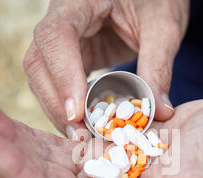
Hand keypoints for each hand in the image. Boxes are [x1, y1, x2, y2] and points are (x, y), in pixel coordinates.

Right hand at [24, 0, 189, 135]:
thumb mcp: (164, 27)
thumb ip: (158, 67)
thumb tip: (159, 113)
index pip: (57, 35)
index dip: (63, 75)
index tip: (77, 113)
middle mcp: (62, 15)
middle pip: (38, 60)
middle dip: (55, 101)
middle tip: (78, 136)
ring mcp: (63, 36)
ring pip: (42, 74)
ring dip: (57, 108)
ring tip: (80, 137)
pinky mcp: (70, 53)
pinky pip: (57, 80)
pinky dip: (67, 104)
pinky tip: (82, 125)